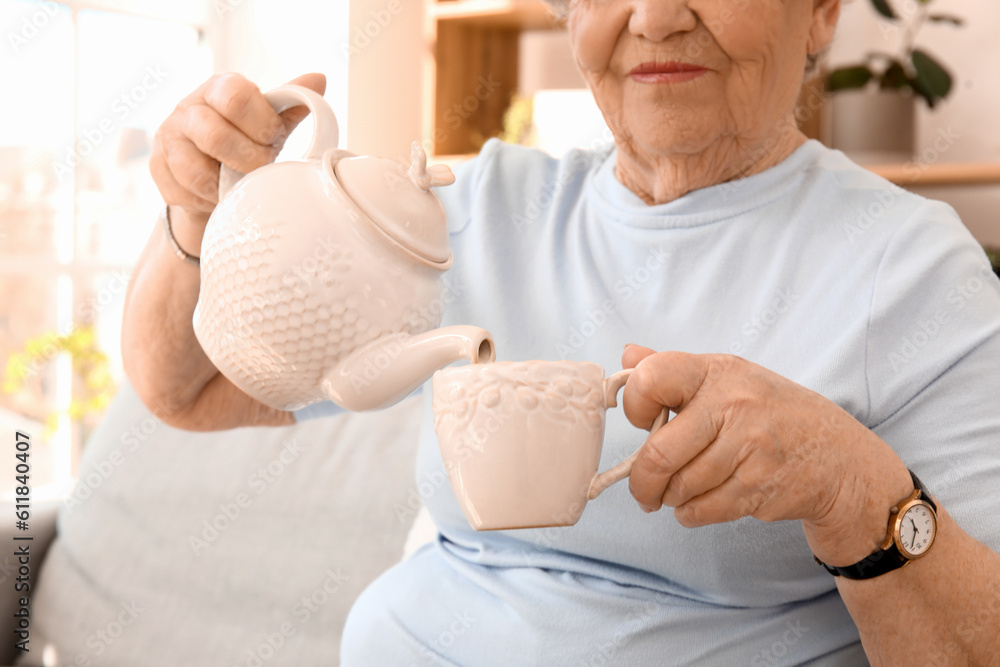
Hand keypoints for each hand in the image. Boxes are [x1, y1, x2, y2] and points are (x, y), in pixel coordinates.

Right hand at [149, 71, 325, 236]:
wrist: (213, 173)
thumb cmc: (245, 141)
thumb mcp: (269, 123)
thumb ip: (291, 105)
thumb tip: (319, 79)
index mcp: (220, 88)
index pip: (236, 98)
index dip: (261, 125)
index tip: (273, 140)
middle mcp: (188, 108)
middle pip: (215, 136)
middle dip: (247, 161)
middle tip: (261, 171)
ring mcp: (169, 138)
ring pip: (196, 171)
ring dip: (225, 186)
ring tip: (240, 186)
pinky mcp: (157, 168)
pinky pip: (184, 192)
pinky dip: (207, 201)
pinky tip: (218, 196)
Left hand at [620, 346, 912, 565]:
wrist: (838, 458)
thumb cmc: (771, 415)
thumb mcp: (728, 378)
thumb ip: (673, 368)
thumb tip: (626, 355)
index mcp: (716, 371)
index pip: (650, 379)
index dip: (635, 406)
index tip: (644, 423)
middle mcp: (732, 403)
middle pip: (658, 453)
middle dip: (642, 481)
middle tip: (644, 490)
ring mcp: (748, 446)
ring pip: (679, 487)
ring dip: (671, 498)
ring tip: (681, 491)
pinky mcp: (759, 486)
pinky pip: (702, 510)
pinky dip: (692, 514)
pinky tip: (702, 503)